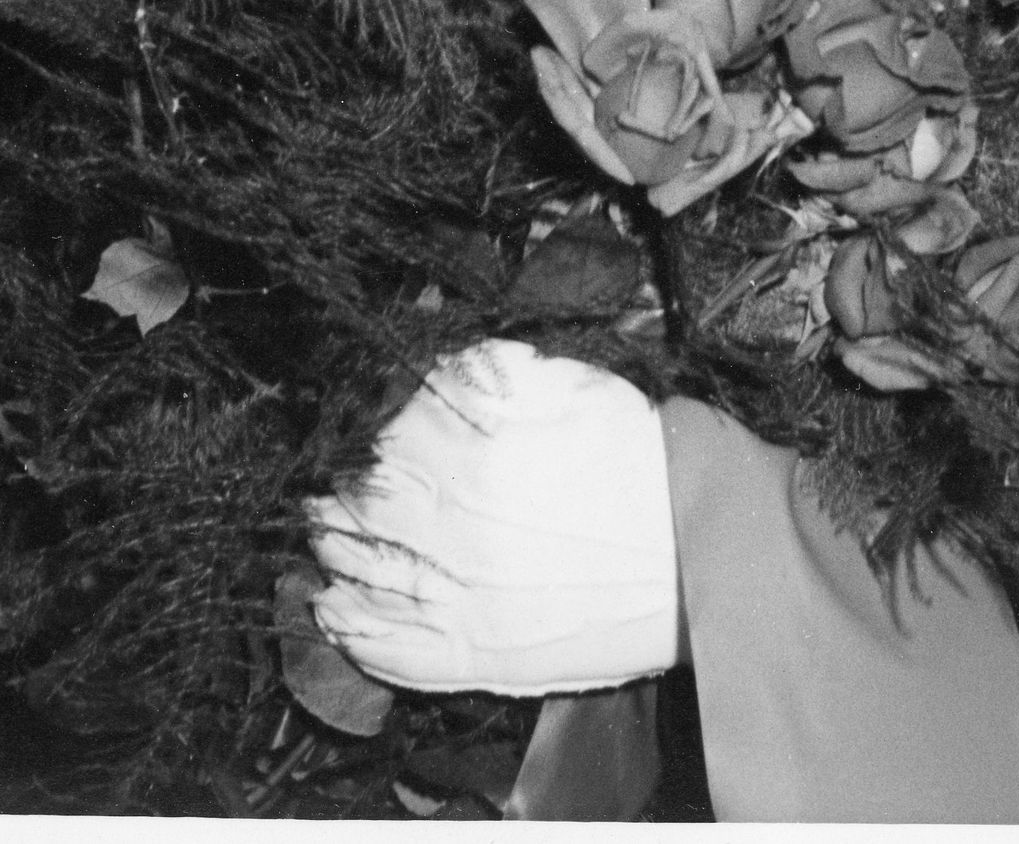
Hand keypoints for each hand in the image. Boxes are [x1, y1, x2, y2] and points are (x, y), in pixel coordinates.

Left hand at [307, 340, 680, 695]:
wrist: (693, 551)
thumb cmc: (632, 460)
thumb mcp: (564, 383)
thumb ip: (485, 368)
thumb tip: (427, 363)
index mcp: (474, 455)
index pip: (379, 437)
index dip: (364, 430)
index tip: (362, 428)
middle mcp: (455, 529)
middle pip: (356, 507)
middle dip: (338, 490)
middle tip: (331, 483)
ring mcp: (461, 600)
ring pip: (359, 575)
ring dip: (332, 551)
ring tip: (325, 536)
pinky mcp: (475, 657)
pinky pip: (389, 650)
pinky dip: (352, 628)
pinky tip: (335, 606)